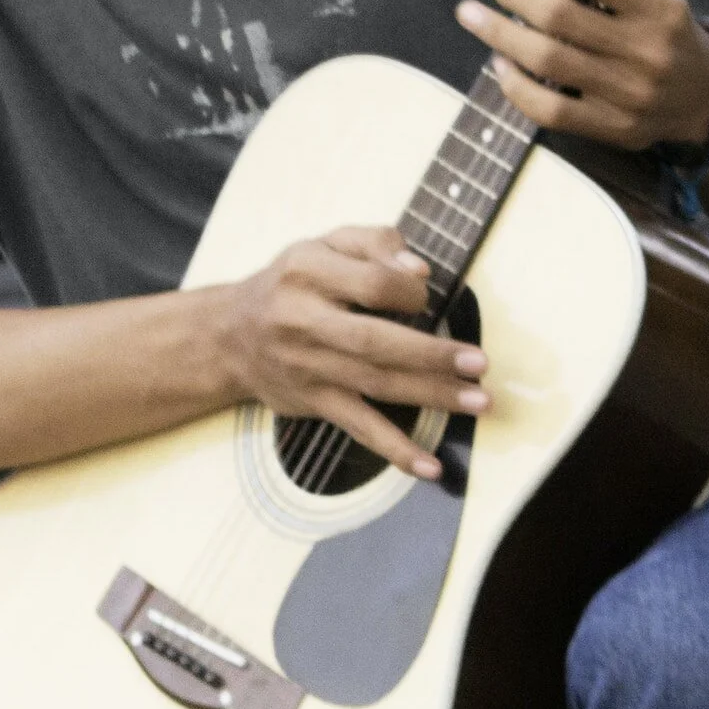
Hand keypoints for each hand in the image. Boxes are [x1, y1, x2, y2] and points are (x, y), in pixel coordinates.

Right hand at [212, 226, 488, 480]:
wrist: (230, 335)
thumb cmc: (293, 282)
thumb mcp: (324, 244)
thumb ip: (374, 243)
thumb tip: (420, 271)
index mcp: (307, 270)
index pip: (370, 282)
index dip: (409, 290)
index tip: (427, 297)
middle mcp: (302, 319)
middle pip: (375, 340)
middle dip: (431, 354)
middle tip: (478, 363)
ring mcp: (308, 367)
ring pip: (375, 384)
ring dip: (430, 395)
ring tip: (478, 401)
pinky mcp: (312, 402)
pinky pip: (358, 427)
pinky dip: (395, 449)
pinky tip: (430, 466)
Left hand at [455, 0, 708, 153]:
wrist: (704, 98)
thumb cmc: (652, 28)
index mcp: (660, 6)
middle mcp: (649, 50)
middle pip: (560, 17)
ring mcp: (631, 94)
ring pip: (549, 61)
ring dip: (499, 35)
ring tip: (472, 16)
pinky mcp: (614, 128)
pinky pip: (551, 110)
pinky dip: (515, 86)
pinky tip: (499, 64)